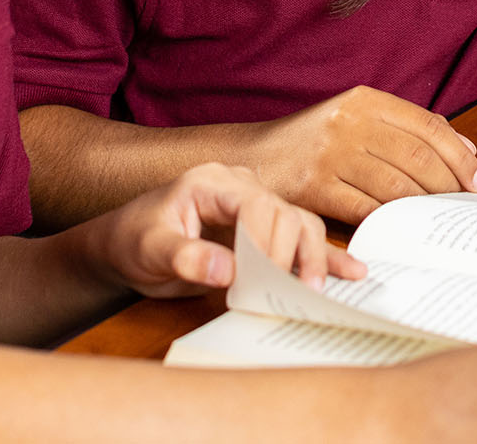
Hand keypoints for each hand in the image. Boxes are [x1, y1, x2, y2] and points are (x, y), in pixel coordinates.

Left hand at [91, 161, 361, 297]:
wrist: (126, 245)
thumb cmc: (134, 240)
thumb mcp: (149, 248)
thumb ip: (185, 257)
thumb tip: (227, 269)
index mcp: (213, 182)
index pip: (256, 204)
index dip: (265, 242)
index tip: (260, 278)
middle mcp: (242, 188)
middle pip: (286, 213)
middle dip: (291, 255)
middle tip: (286, 294)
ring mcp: (256, 208)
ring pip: (302, 224)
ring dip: (312, 258)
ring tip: (314, 290)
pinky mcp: (265, 231)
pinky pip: (301, 238)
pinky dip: (324, 256)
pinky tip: (350, 271)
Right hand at [254, 84, 476, 224]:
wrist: (252, 159)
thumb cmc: (313, 142)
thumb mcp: (357, 119)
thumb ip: (408, 127)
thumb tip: (466, 148)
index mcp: (364, 100)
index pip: (428, 126)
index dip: (460, 156)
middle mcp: (349, 122)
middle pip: (418, 157)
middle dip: (449, 185)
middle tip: (465, 206)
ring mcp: (330, 154)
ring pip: (396, 185)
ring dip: (425, 206)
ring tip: (440, 218)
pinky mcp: (314, 187)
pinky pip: (366, 208)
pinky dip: (390, 221)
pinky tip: (404, 229)